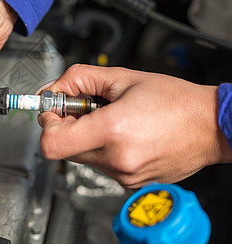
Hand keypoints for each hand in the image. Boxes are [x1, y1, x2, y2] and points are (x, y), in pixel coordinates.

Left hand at [38, 64, 231, 187]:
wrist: (211, 126)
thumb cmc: (174, 101)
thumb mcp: (122, 76)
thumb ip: (78, 79)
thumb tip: (52, 89)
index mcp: (112, 130)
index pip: (51, 144)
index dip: (47, 124)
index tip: (55, 110)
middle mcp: (116, 159)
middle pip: (64, 149)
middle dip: (67, 125)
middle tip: (87, 108)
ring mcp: (124, 176)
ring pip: (82, 157)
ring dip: (86, 137)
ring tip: (113, 120)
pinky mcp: (131, 183)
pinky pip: (101, 165)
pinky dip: (103, 149)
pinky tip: (125, 134)